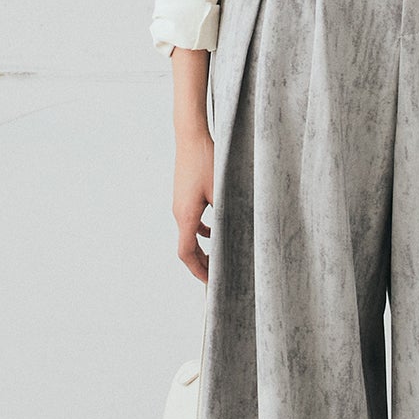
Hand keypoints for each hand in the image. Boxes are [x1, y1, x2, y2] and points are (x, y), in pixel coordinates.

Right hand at [172, 128, 214, 281]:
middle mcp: (179, 212)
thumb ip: (229, 213)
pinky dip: (202, 231)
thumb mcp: (223, 189)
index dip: (198, 270)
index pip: (186, 253)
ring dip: (202, 248)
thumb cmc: (206, 159)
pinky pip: (191, 221)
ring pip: (189, 235)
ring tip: (218, 257)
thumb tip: (240, 232)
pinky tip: (215, 231)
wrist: (190, 136)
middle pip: (187, 247)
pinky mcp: (184, 196)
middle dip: (202, 263)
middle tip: (217, 276)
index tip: (210, 283)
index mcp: (186, 215)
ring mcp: (179, 204)